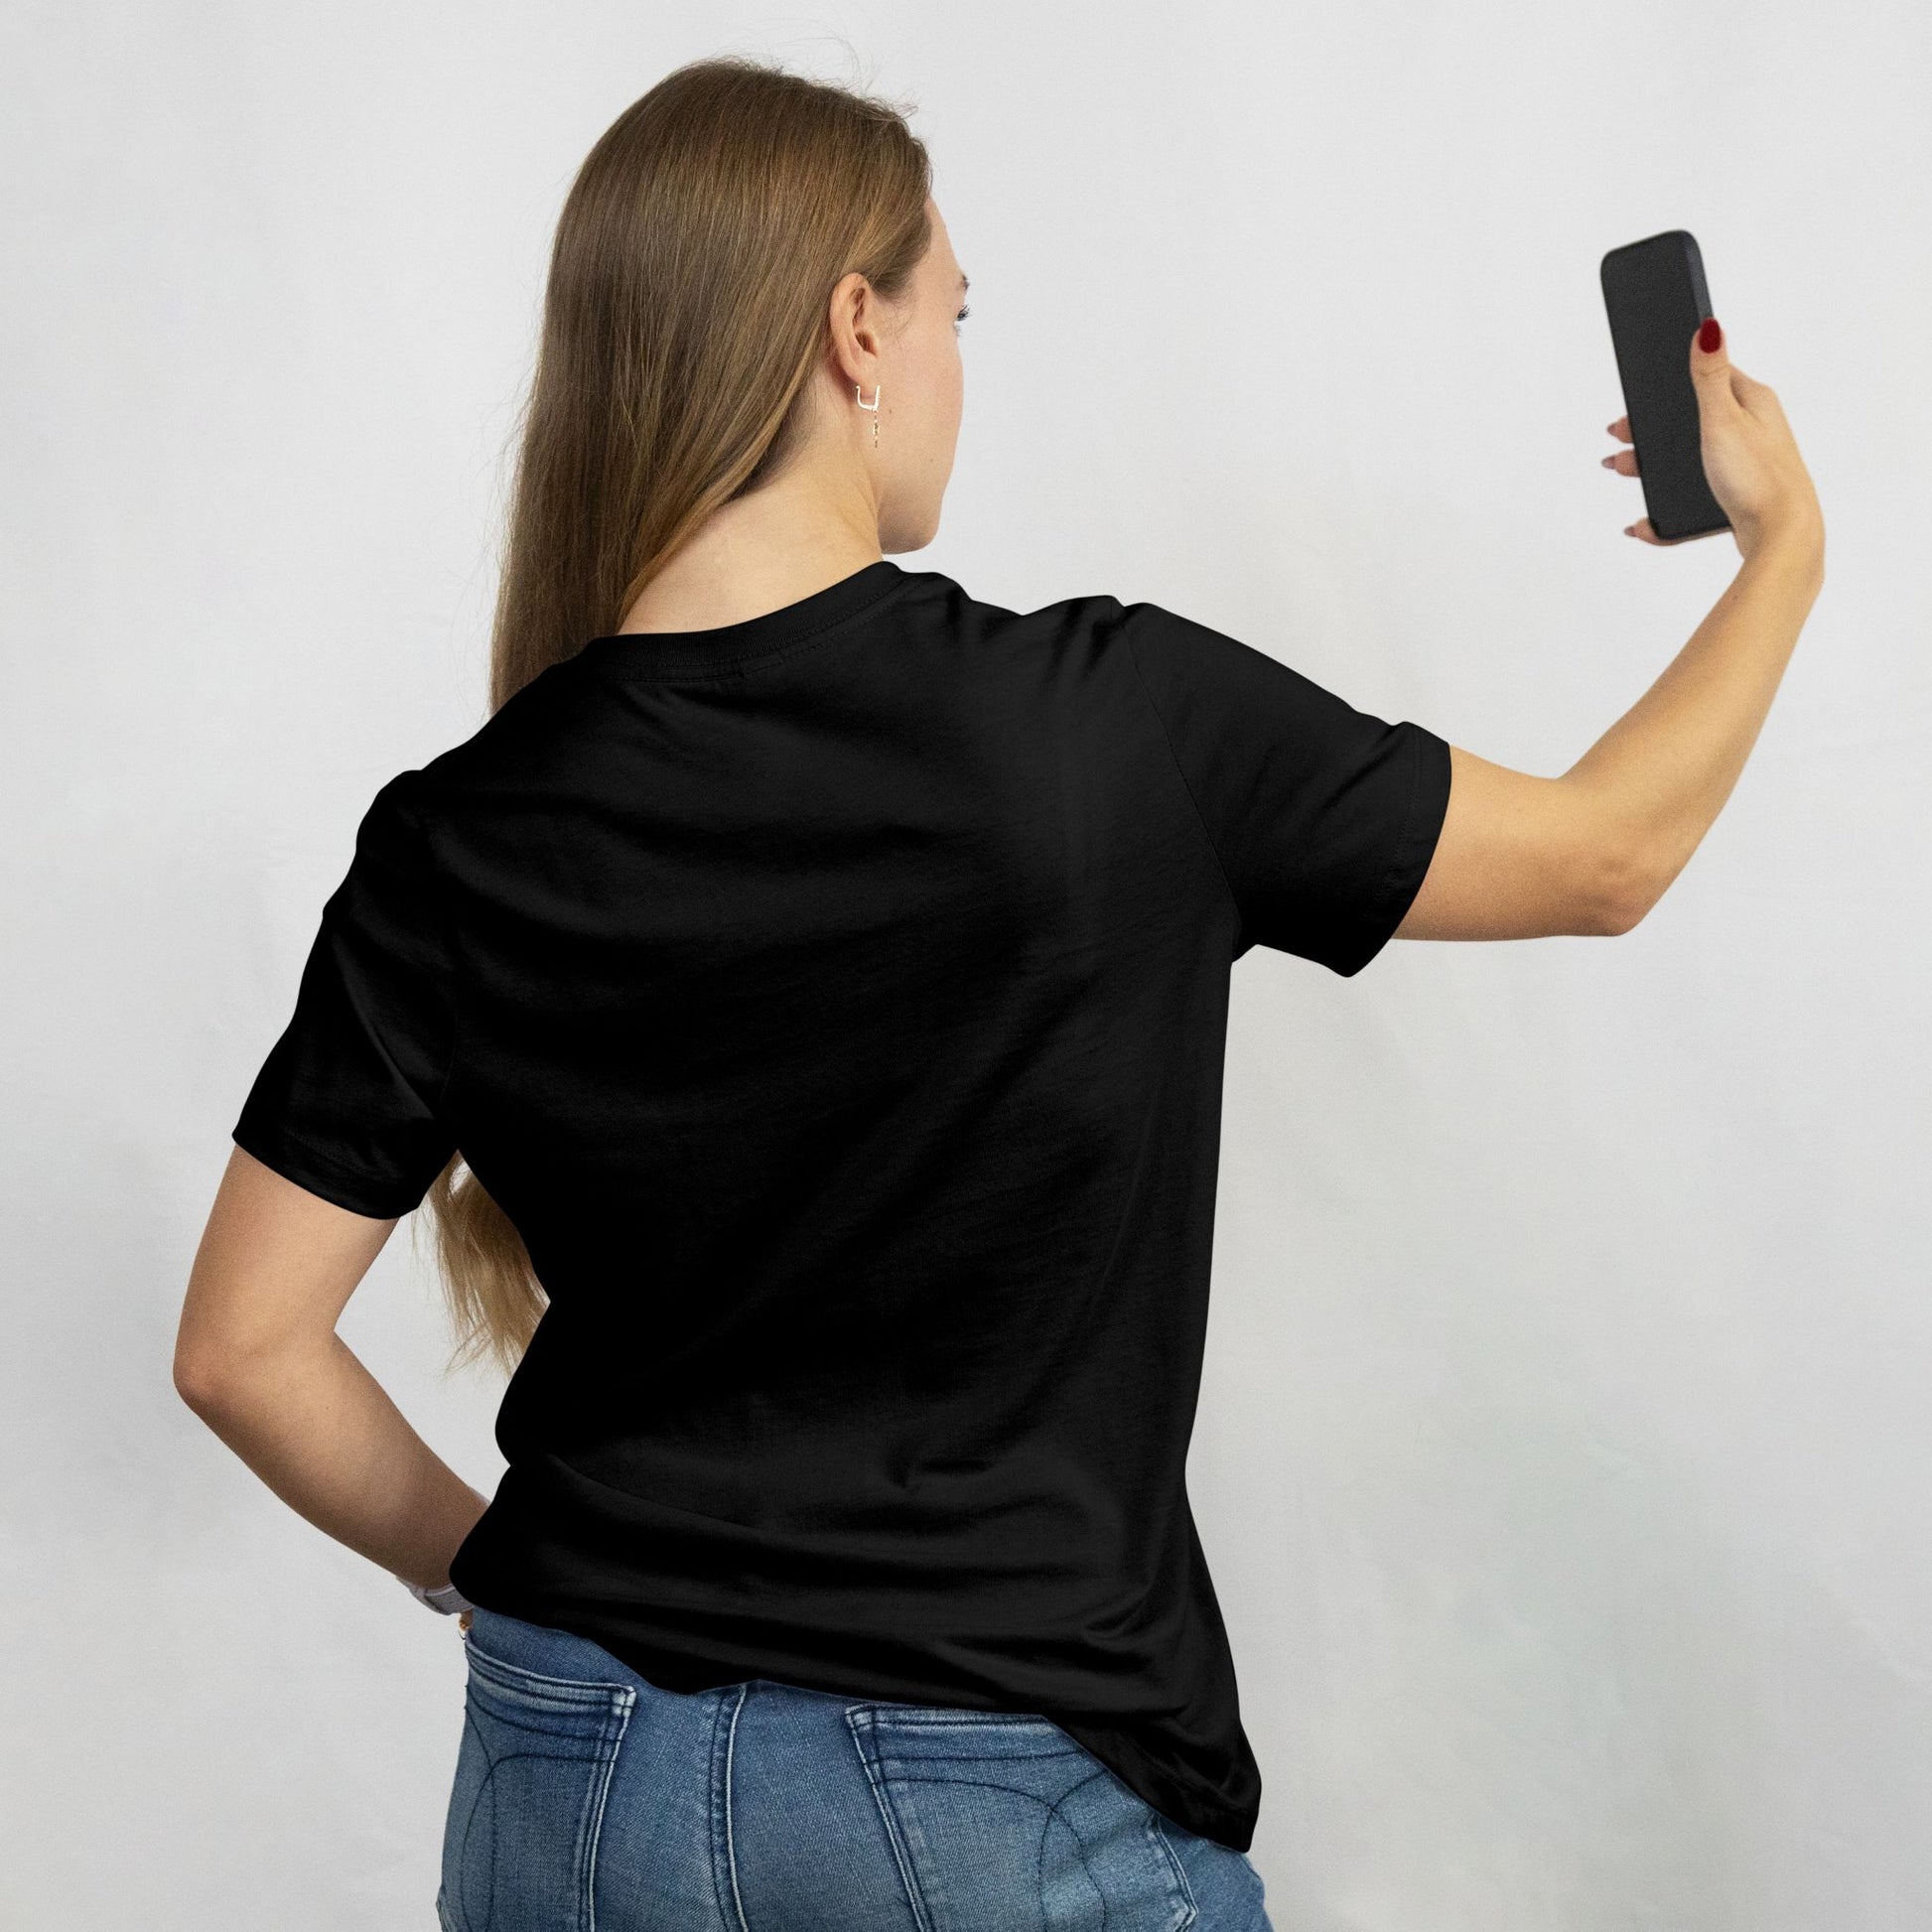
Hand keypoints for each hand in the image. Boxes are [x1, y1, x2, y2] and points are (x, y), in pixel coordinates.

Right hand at [1602, 319, 1822, 565]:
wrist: (1780, 536)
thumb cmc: (1757, 476)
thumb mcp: (1723, 419)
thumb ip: (1710, 374)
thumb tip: (1709, 327)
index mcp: (1752, 401)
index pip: (1707, 377)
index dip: (1670, 386)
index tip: (1640, 399)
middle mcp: (1753, 428)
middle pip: (1691, 421)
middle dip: (1653, 433)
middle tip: (1620, 440)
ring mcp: (1746, 463)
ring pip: (1689, 460)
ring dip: (1653, 469)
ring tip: (1624, 472)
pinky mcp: (1739, 497)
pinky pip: (1694, 498)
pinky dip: (1667, 510)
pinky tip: (1647, 521)